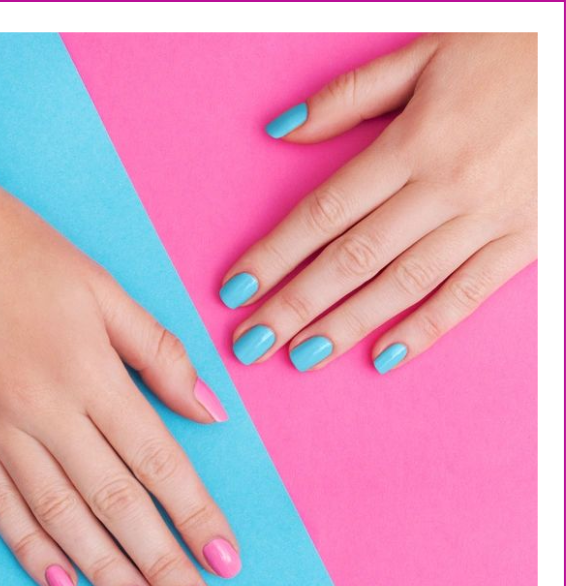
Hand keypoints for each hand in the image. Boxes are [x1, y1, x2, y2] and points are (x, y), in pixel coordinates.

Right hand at [0, 165, 238, 585]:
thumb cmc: (28, 257)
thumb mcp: (104, 291)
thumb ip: (159, 353)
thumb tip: (211, 409)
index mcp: (90, 373)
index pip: (159, 460)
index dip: (195, 513)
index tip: (225, 557)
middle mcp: (46, 411)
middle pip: (117, 500)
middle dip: (162, 560)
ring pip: (61, 515)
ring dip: (105, 569)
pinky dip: (29, 547)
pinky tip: (62, 581)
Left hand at [220, 32, 537, 373]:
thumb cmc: (507, 53)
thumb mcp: (424, 54)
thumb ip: (347, 97)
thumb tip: (280, 131)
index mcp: (412, 142)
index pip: (323, 212)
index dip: (274, 254)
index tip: (236, 289)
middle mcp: (442, 187)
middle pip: (352, 258)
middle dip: (295, 304)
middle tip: (252, 342)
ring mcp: (485, 220)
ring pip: (401, 284)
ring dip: (346, 325)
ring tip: (301, 356)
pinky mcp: (522, 243)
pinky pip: (466, 296)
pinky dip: (425, 329)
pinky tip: (384, 357)